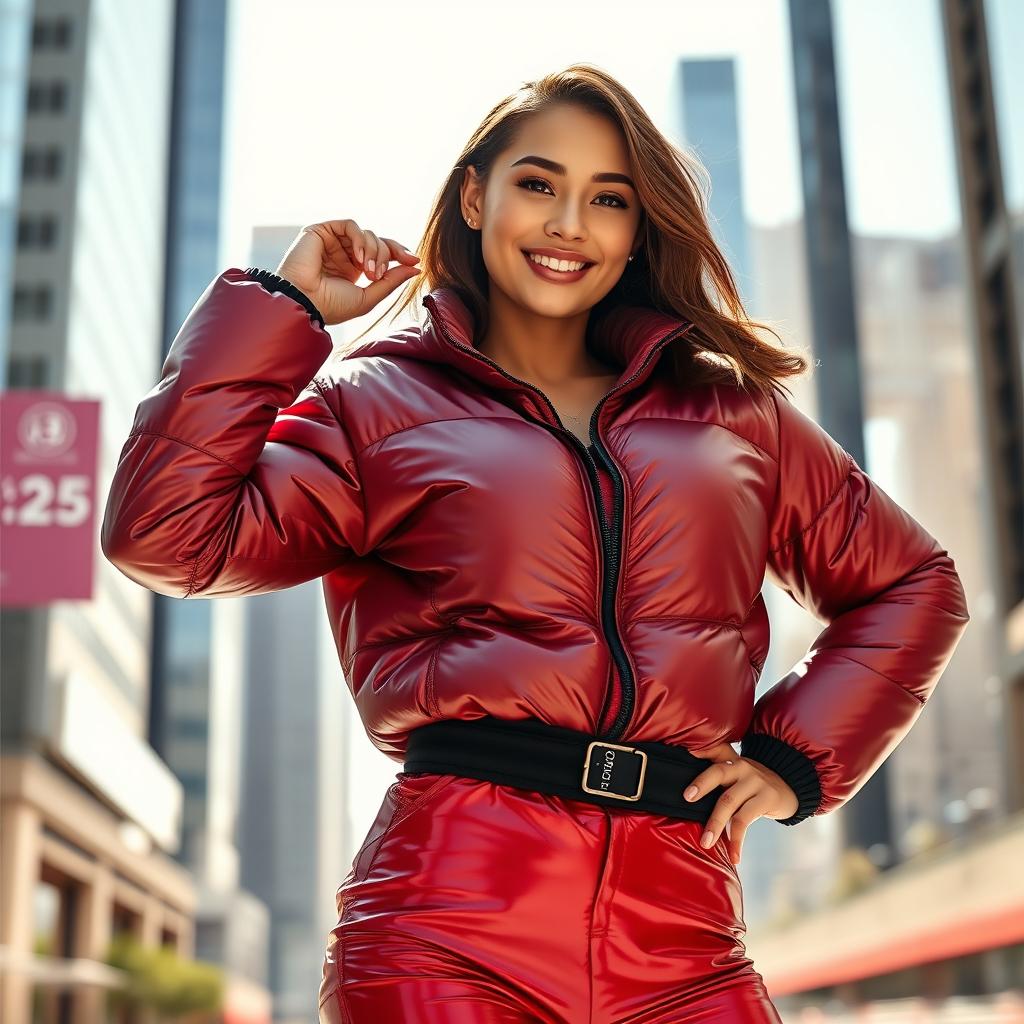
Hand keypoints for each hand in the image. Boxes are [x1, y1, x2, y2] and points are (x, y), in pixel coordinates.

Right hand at [275, 219, 421, 325]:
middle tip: (377, 274)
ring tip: (368, 271)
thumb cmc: (332, 306)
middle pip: (378, 242)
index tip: (414, 260)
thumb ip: (391, 281)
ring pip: (367, 234)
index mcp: (354, 269)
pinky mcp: (321, 231)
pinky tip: (359, 258)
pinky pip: (350, 225)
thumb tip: (416, 268)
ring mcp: (333, 242)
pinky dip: (360, 239)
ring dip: (374, 251)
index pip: (382, 253)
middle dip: (385, 256)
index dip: (399, 254)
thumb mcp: (369, 297)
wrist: (304, 303)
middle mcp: (344, 253)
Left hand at [682, 739, 798, 865]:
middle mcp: (741, 767)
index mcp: (730, 760)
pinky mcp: (767, 798)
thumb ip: (718, 780)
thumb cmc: (753, 786)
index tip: (687, 752)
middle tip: (687, 799)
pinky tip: (734, 855)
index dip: (700, 749)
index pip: (714, 750)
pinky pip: (745, 820)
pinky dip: (736, 839)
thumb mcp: (737, 776)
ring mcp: (755, 781)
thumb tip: (688, 801)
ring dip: (715, 824)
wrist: (789, 790)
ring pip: (729, 801)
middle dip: (701, 785)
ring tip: (705, 843)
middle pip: (717, 773)